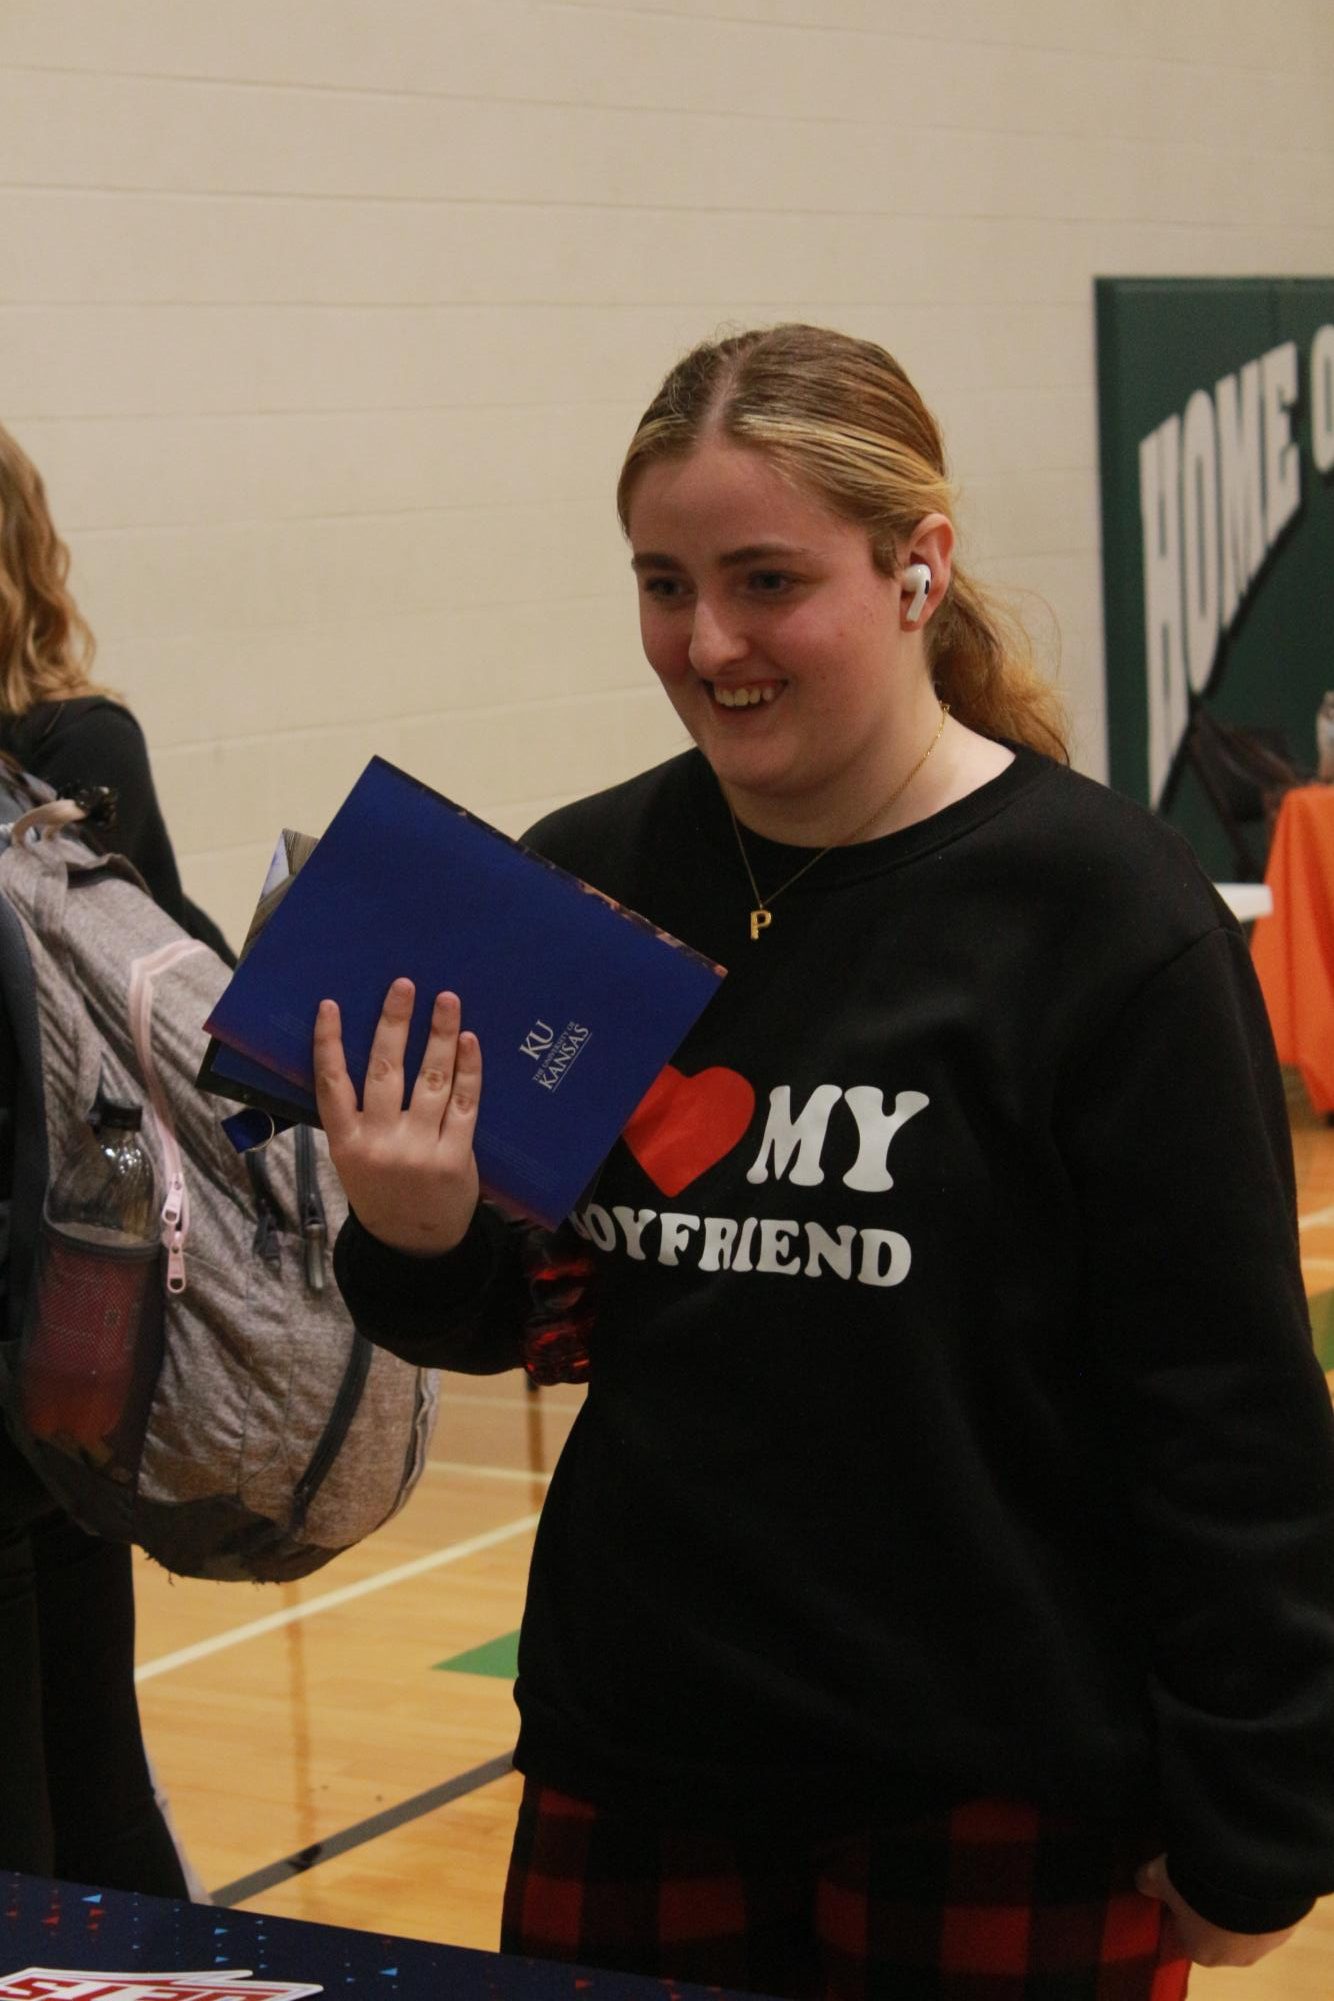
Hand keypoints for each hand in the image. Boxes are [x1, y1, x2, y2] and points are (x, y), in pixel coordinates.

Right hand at [313, 978, 481, 1256]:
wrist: (414, 1245)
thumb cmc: (382, 1192)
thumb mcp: (352, 1161)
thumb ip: (357, 1118)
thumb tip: (370, 1052)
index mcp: (344, 1143)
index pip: (330, 1084)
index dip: (329, 1043)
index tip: (331, 1005)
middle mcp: (378, 1144)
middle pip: (385, 1071)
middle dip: (395, 1023)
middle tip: (404, 985)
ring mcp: (418, 1150)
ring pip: (430, 1080)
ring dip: (440, 1035)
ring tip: (447, 1001)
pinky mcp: (454, 1157)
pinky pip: (463, 1103)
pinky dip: (468, 1070)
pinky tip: (469, 1042)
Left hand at [1134, 1854, 1298, 1967]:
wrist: (1248, 1878)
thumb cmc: (1195, 1885)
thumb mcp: (1159, 1876)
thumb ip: (1147, 1882)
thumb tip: (1142, 1881)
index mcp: (1200, 1953)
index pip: (1186, 1936)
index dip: (1183, 1910)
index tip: (1182, 1887)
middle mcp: (1233, 1959)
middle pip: (1218, 1934)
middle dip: (1212, 1910)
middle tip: (1206, 1878)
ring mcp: (1264, 1946)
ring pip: (1246, 1926)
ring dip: (1239, 1906)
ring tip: (1230, 1872)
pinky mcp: (1287, 1928)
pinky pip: (1268, 1913)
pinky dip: (1261, 1898)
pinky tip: (1251, 1875)